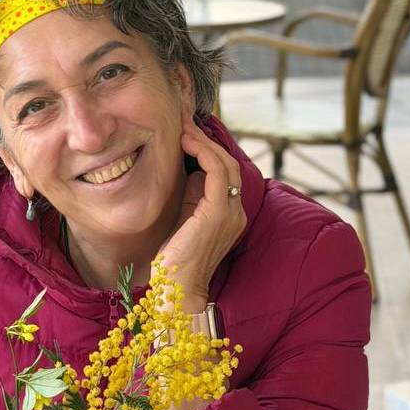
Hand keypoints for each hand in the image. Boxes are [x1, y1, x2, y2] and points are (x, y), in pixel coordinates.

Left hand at [155, 120, 246, 311]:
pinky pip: (216, 172)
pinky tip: (185, 143)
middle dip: (205, 138)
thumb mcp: (183, 220)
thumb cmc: (174, 260)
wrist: (176, 290)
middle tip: (182, 119)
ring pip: (224, 163)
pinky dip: (202, 153)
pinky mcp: (218, 213)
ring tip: (182, 126)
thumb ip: (190, 197)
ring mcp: (230, 212)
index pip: (223, 172)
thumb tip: (188, 171)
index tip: (185, 131)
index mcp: (227, 214)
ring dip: (202, 141)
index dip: (206, 148)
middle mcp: (235, 211)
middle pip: (227, 163)